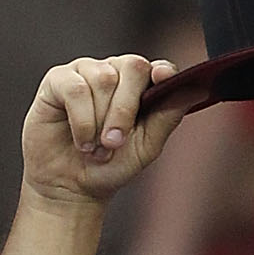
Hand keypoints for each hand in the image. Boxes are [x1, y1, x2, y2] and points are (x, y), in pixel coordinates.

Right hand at [21, 53, 184, 207]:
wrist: (71, 187)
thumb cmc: (109, 166)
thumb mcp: (147, 146)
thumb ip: (168, 115)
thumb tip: (195, 88)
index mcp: (140, 85)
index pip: (158, 67)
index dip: (162, 72)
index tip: (162, 79)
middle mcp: (114, 71)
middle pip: (132, 67)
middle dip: (125, 108)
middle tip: (114, 142)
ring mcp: (85, 72)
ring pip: (102, 79)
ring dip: (99, 121)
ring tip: (94, 147)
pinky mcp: (57, 81)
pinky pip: (75, 88)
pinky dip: (81, 120)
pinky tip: (81, 140)